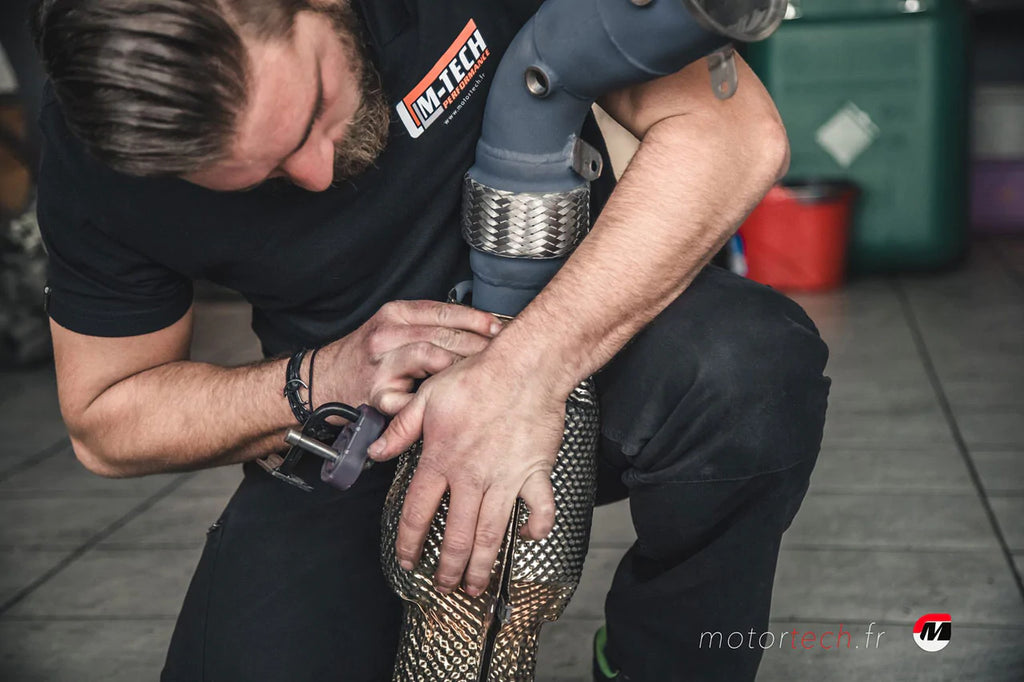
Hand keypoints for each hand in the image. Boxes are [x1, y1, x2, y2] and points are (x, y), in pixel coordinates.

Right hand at [316, 301, 501, 414]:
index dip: (475, 319)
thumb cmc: (365, 357)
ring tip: (480, 373)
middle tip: (500, 354)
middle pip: (442, 334)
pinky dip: (434, 399)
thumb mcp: (392, 327)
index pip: (442, 311)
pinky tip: (452, 399)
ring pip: (431, 357)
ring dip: (460, 366)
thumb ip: (426, 325)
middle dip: (476, 344)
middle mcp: (386, 335)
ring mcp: (382, 365)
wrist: (324, 381)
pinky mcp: (379, 395)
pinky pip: (414, 396)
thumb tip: (475, 328)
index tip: (497, 328)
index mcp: (394, 314)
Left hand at [369, 350, 567, 596]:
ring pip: (492, 533)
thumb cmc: (477, 377)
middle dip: (448, 567)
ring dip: (483, 565)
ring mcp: (505, 478)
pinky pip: (540, 509)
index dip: (409, 542)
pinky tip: (527, 537)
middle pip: (456, 535)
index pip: (417, 512)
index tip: (407, 561)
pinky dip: (536, 528)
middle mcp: (471, 476)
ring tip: (476, 585)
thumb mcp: (427, 398)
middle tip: (444, 586)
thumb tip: (375, 453)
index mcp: (441, 459)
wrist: (525, 367)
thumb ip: (400, 429)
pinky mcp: (535, 473)